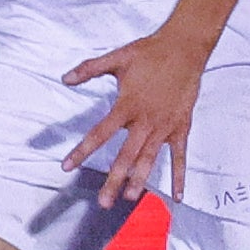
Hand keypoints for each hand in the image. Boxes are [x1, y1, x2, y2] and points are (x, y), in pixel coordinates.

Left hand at [63, 26, 206, 207]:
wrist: (185, 47)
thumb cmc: (149, 53)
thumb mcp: (117, 58)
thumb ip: (89, 69)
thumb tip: (65, 78)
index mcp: (126, 106)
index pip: (100, 133)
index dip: (82, 151)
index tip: (67, 166)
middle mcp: (145, 121)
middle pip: (126, 156)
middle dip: (114, 180)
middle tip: (103, 202)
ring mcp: (165, 126)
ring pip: (150, 159)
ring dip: (140, 180)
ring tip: (130, 198)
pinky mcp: (181, 127)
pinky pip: (180, 156)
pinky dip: (179, 176)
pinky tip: (177, 197)